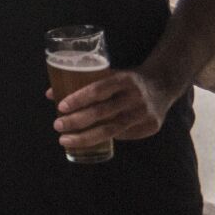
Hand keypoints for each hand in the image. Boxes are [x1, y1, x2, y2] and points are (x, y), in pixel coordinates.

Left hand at [49, 69, 175, 152]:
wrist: (164, 84)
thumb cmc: (127, 80)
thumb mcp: (109, 74)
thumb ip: (82, 82)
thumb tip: (50, 94)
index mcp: (125, 79)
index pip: (99, 88)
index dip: (79, 98)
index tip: (61, 107)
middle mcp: (136, 96)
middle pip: (103, 112)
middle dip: (77, 121)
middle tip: (57, 126)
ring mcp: (145, 113)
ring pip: (111, 130)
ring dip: (85, 137)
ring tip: (65, 140)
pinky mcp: (151, 126)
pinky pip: (123, 136)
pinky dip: (104, 138)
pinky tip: (88, 140)